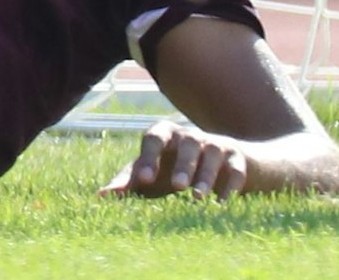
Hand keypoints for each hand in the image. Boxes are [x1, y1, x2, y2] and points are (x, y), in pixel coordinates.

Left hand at [102, 119, 248, 199]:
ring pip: (212, 154)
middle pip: (187, 143)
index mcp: (166, 134)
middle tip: (177, 187)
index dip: (148, 157)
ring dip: (205, 175)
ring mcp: (216, 144)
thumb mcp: (153, 174)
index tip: (143, 180)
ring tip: (197, 198)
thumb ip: (129, 181)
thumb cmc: (175, 169)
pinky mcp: (237, 158)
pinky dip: (230, 185)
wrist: (219, 166)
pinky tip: (222, 203)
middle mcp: (190, 135)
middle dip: (182, 164)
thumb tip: (101, 196)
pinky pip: (235, 169)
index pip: (154, 137)